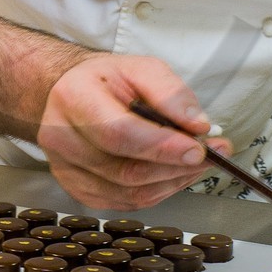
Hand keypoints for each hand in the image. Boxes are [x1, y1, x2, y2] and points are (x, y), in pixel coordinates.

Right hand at [36, 53, 231, 210]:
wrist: (70, 93)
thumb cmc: (106, 81)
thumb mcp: (140, 68)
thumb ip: (171, 92)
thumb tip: (198, 126)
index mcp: (74, 98)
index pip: (119, 133)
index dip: (162, 146)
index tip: (197, 148)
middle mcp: (61, 138)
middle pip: (125, 171)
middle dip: (176, 168)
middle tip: (211, 155)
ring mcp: (65, 169)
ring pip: (128, 193)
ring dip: (171, 182)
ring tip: (195, 163)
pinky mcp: (77, 190)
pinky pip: (124, 203)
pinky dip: (156, 192)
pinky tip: (171, 174)